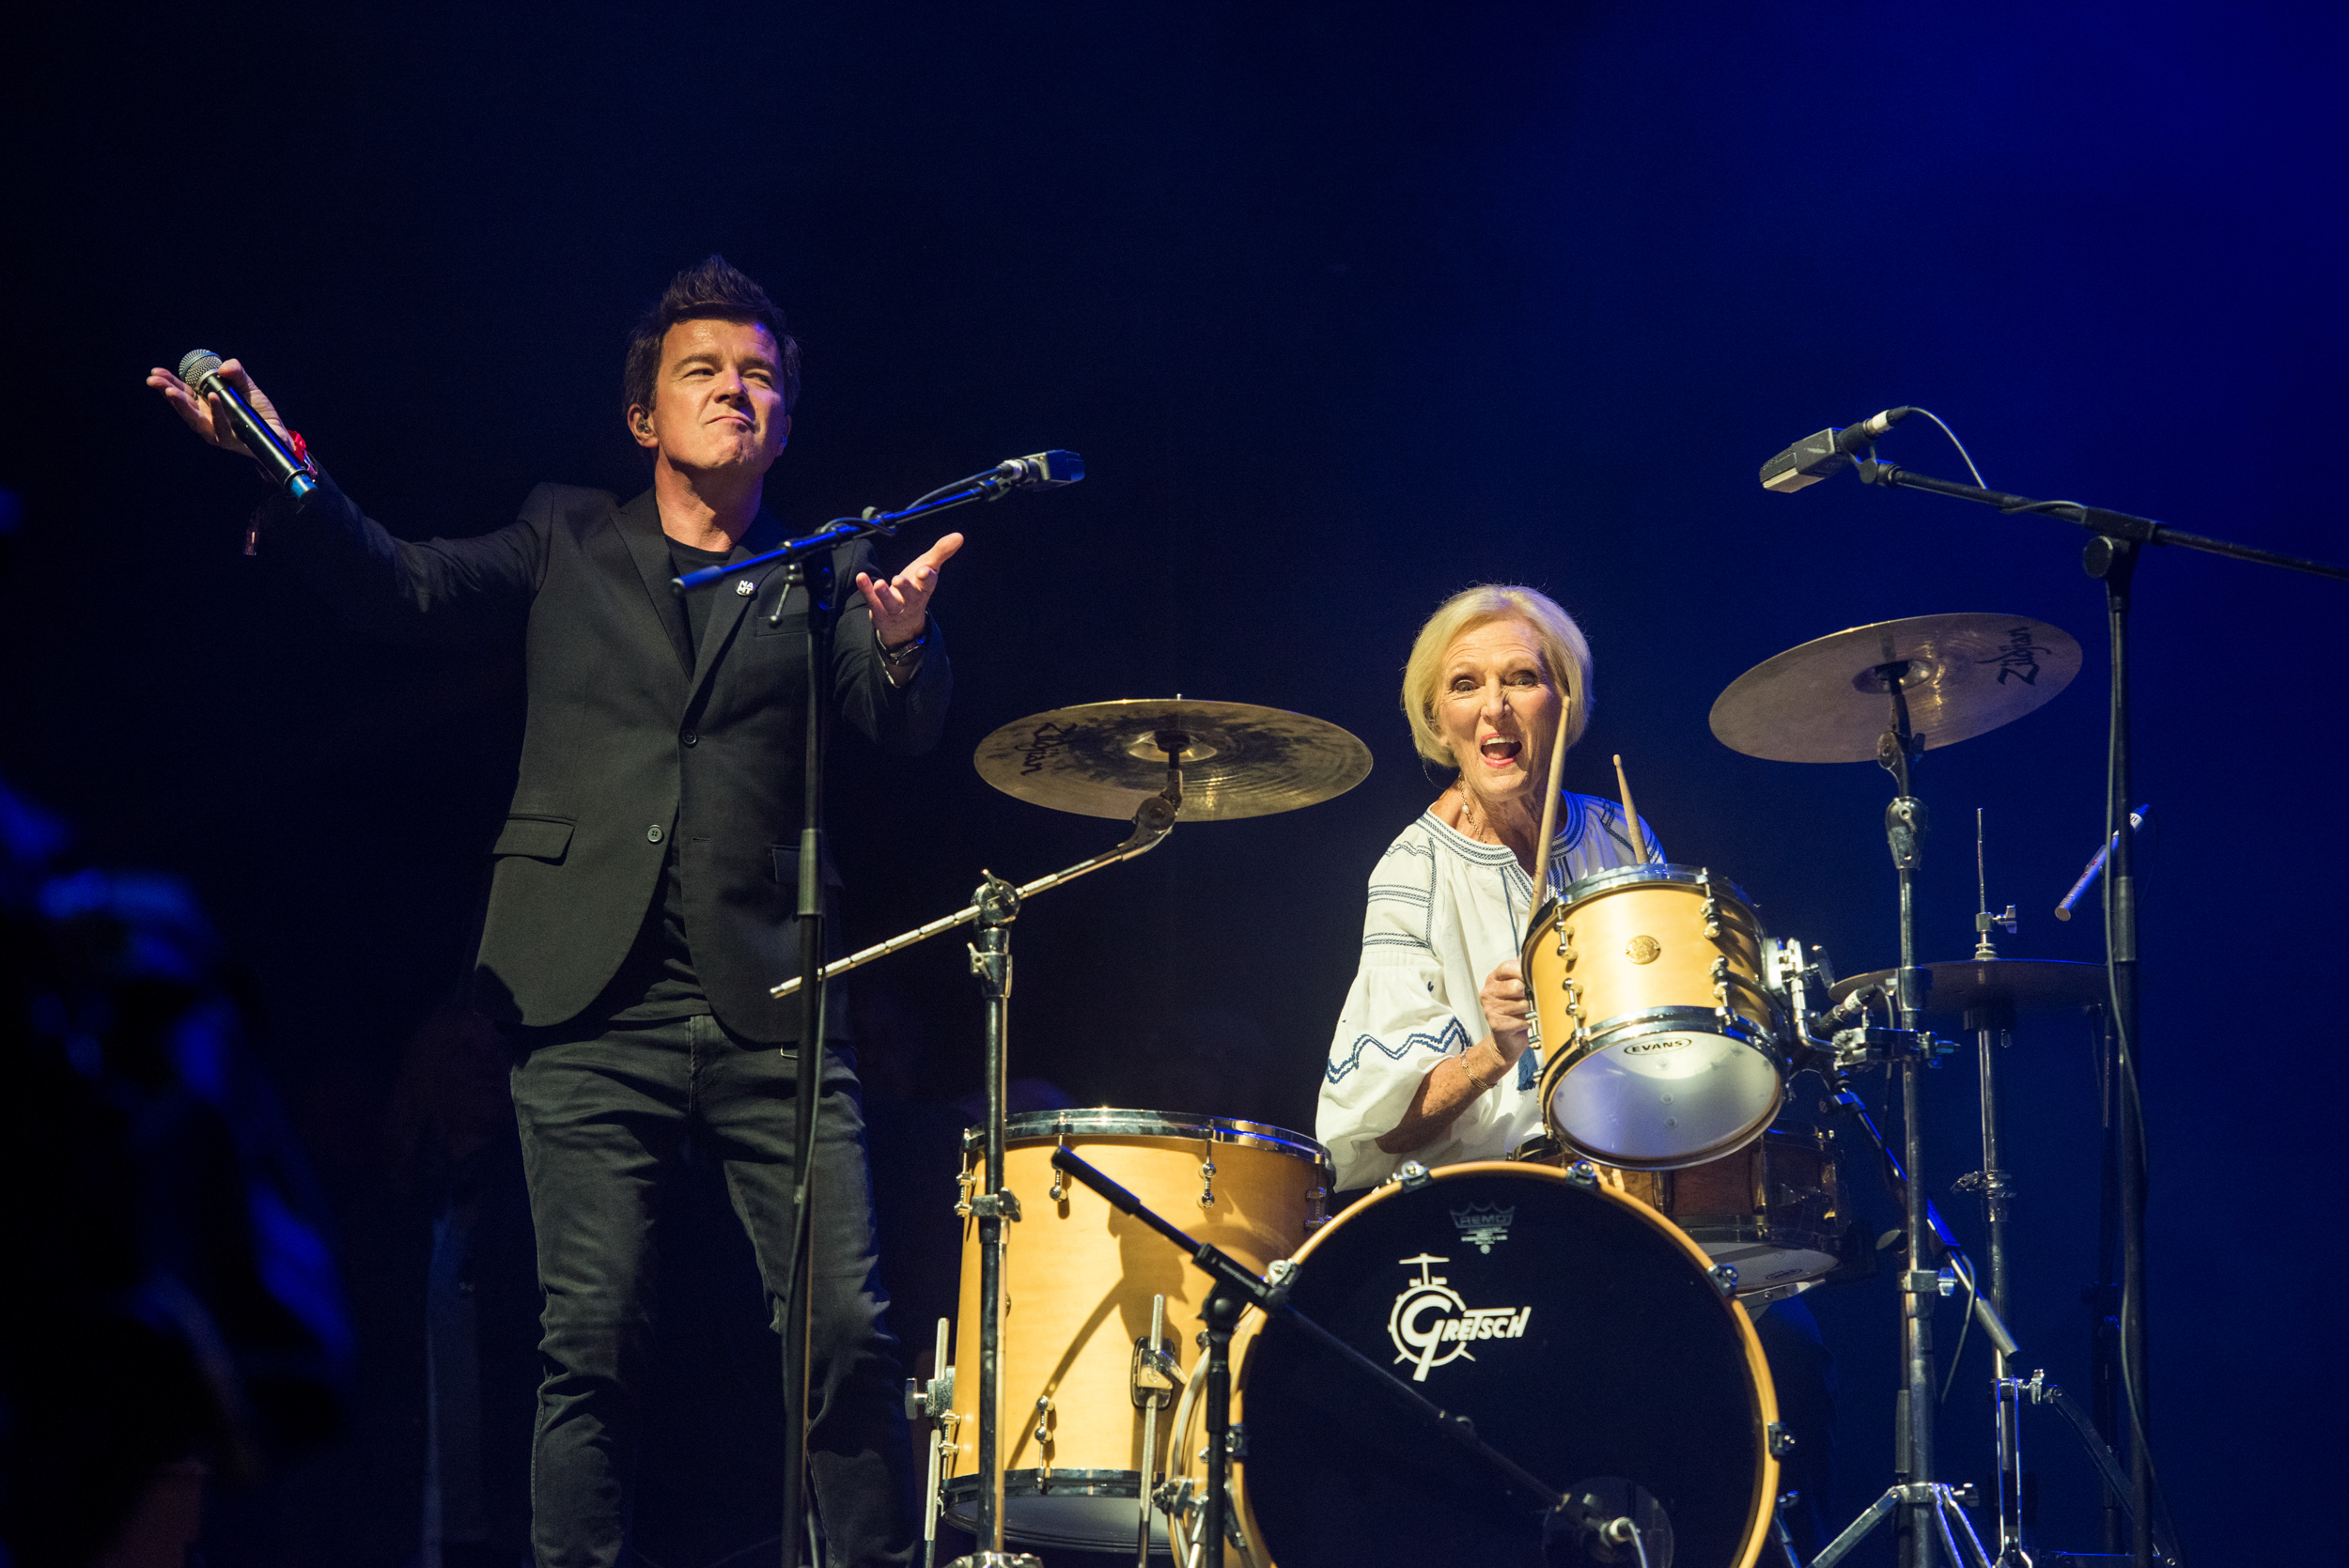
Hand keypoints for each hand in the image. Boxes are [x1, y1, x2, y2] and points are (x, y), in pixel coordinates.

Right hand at [144, 357, 291, 461]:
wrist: (278, 433)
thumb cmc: (258, 410)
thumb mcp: (247, 385)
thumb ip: (236, 372)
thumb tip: (223, 367)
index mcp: (206, 406)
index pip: (183, 394)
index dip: (168, 383)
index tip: (155, 372)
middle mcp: (207, 420)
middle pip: (183, 407)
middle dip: (167, 393)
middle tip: (153, 381)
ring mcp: (217, 432)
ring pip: (196, 420)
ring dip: (182, 405)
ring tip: (170, 391)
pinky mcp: (231, 441)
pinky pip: (221, 426)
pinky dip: (216, 412)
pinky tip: (212, 397)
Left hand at [855, 532, 962, 648]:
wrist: (903, 623)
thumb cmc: (916, 589)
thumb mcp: (929, 568)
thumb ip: (941, 552)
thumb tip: (959, 536)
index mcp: (925, 588)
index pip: (929, 583)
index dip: (927, 577)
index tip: (925, 571)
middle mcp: (911, 600)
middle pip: (911, 596)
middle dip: (906, 588)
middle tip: (898, 580)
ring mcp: (895, 608)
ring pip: (891, 603)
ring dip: (885, 594)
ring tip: (880, 584)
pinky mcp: (879, 611)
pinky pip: (872, 601)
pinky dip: (866, 590)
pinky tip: (862, 577)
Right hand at [1480, 959, 1532, 1062]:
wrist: (1505, 1041)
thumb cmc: (1515, 1012)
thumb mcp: (1517, 989)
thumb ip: (1523, 971)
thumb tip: (1537, 953)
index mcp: (1493, 979)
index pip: (1507, 967)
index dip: (1523, 971)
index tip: (1534, 976)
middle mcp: (1488, 992)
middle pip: (1516, 986)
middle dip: (1529, 993)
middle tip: (1533, 999)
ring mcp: (1491, 1009)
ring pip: (1522, 1004)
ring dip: (1531, 1009)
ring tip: (1529, 1012)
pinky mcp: (1496, 1024)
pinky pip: (1522, 1019)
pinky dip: (1529, 1022)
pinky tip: (1527, 1023)